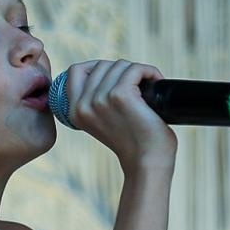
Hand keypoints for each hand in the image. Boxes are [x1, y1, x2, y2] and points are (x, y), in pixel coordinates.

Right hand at [59, 59, 177, 170]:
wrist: (147, 163)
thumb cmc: (132, 143)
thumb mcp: (102, 121)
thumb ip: (95, 101)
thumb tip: (108, 71)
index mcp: (74, 111)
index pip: (75, 71)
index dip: (96, 66)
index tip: (115, 76)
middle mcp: (83, 104)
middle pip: (102, 65)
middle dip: (122, 71)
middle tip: (139, 86)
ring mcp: (100, 99)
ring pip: (120, 65)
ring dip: (138, 72)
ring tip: (149, 86)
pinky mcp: (120, 95)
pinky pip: (135, 69)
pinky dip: (149, 71)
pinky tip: (156, 81)